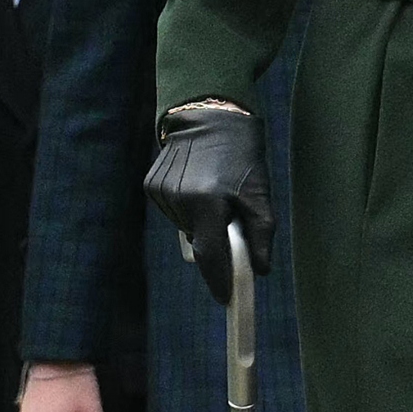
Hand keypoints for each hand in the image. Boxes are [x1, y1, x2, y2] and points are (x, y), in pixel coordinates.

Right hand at [144, 103, 272, 305]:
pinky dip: (186, 209)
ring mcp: (161, 192)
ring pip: (185, 228)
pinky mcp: (151, 185)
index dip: (218, 280)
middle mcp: (179, 199)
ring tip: (215, 195)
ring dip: (200, 223)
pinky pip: (173, 212)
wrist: (209, 113)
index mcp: (207, 201)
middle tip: (231, 225)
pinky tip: (197, 186)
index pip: (210, 255)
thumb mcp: (259, 190)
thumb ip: (261, 232)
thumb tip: (260, 269)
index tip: (225, 298)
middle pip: (198, 243)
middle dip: (215, 245)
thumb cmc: (242, 153)